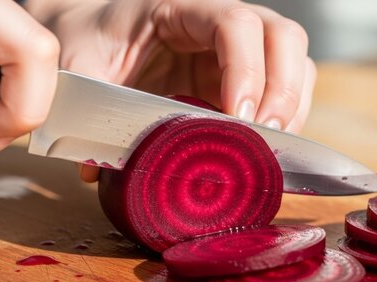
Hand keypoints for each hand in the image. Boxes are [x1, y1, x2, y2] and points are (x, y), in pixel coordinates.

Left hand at [26, 0, 315, 181]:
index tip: (239, 117)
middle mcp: (218, 23)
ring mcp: (235, 50)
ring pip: (294, 62)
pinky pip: (285, 89)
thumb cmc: (88, 43)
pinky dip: (288, 119)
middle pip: (282, 37)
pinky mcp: (240, 78)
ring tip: (270, 150)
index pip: (235, 23)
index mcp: (179, 9)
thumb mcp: (81, 68)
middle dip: (283, 91)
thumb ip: (88, 110)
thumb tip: (93, 170)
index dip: (246, 69)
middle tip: (265, 139)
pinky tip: (268, 148)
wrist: (91, 37)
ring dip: (293, 107)